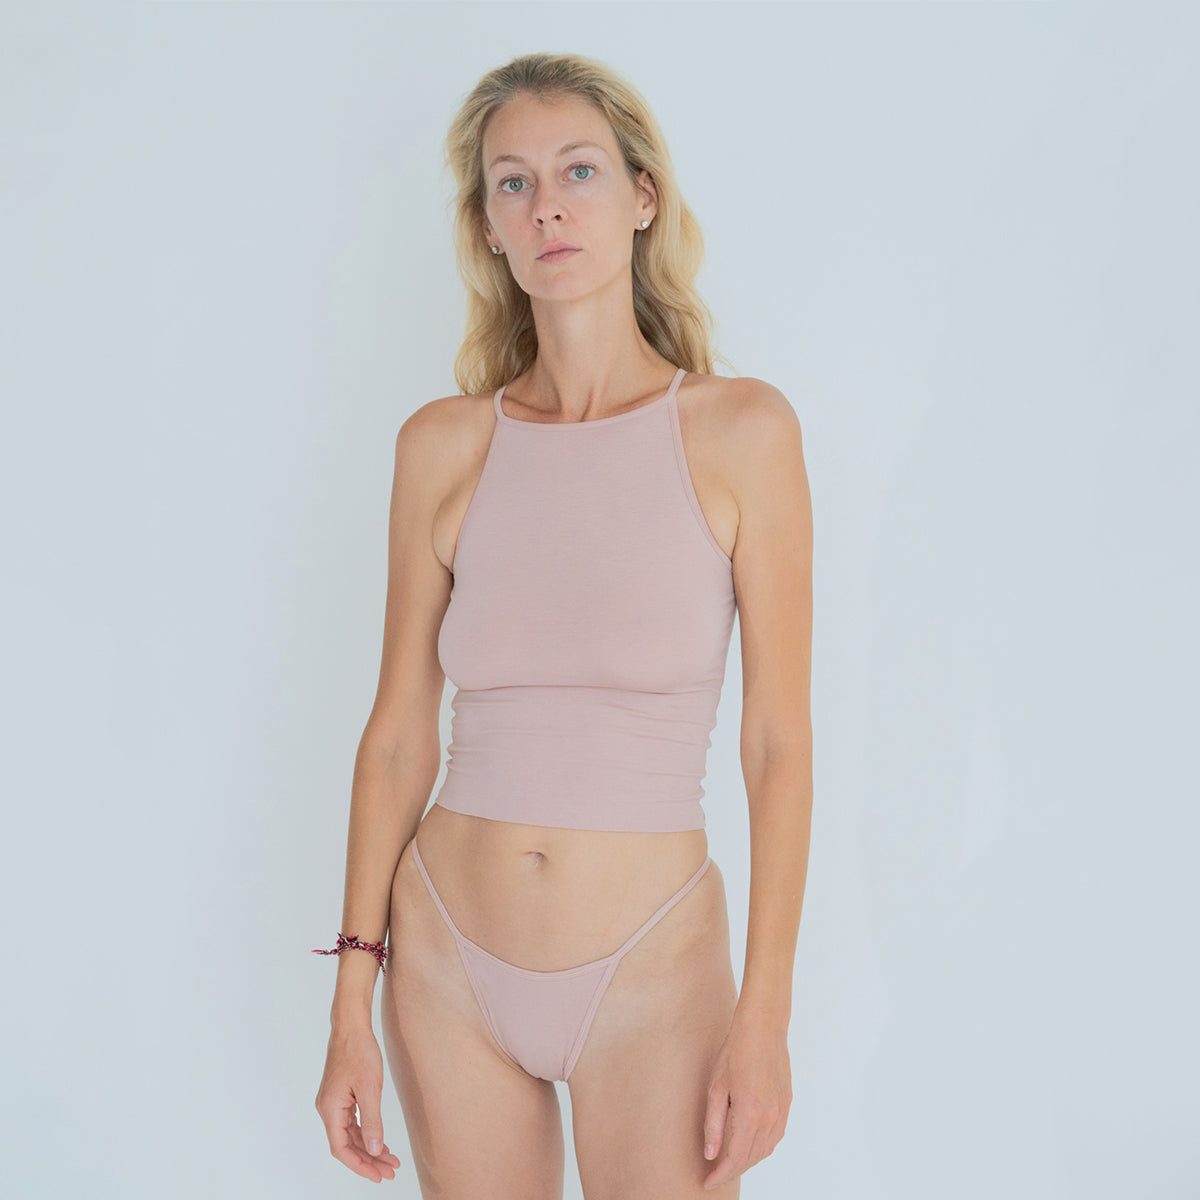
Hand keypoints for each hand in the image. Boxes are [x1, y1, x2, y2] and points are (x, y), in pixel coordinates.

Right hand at [315, 1022, 402, 1181]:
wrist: (351, 1026)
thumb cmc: (359, 1052)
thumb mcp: (370, 1088)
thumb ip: (372, 1121)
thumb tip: (375, 1149)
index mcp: (330, 1109)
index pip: (341, 1149)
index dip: (359, 1165)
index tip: (378, 1175)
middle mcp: (327, 1109)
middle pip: (346, 1144)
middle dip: (368, 1159)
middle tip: (390, 1171)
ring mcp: (333, 1102)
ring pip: (350, 1134)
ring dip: (369, 1147)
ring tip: (390, 1160)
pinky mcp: (340, 1096)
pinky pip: (352, 1122)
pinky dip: (366, 1132)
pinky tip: (380, 1140)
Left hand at [700, 1013, 791, 1190]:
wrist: (763, 1029)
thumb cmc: (736, 1052)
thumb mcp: (716, 1088)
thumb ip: (713, 1124)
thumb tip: (711, 1153)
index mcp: (750, 1113)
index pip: (735, 1159)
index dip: (721, 1174)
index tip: (708, 1182)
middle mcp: (770, 1117)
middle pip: (751, 1158)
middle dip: (732, 1170)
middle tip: (714, 1173)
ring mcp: (782, 1112)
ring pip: (765, 1150)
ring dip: (747, 1161)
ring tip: (729, 1161)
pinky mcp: (787, 1105)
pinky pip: (775, 1137)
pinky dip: (761, 1147)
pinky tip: (749, 1144)